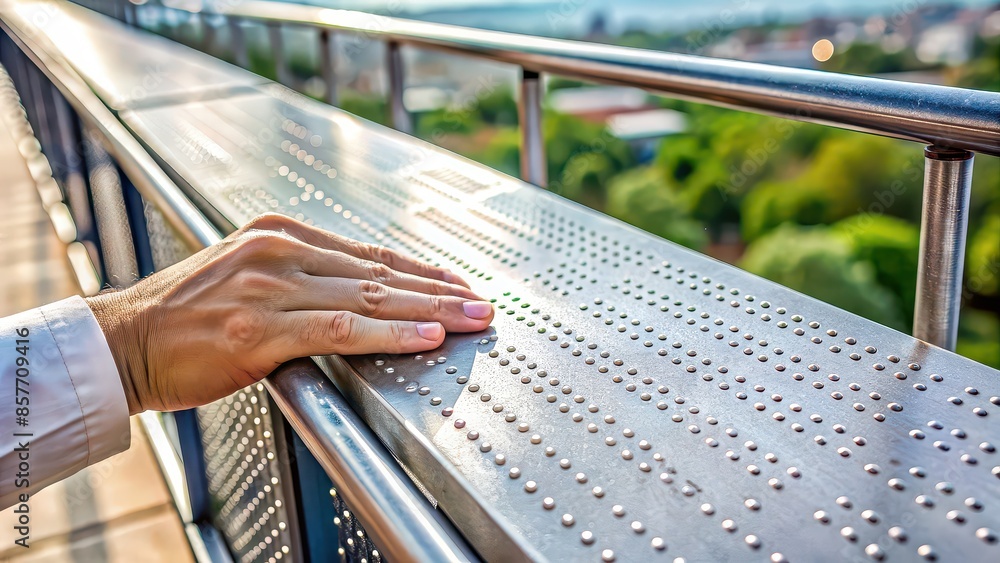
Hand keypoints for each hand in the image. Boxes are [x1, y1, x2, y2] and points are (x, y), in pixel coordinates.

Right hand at [85, 213, 493, 413]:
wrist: (122, 343)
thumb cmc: (185, 319)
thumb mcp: (247, 278)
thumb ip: (300, 281)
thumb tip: (358, 299)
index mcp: (280, 235)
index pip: (369, 254)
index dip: (420, 272)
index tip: (457, 285)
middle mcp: (280, 250)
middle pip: (380, 272)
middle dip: (438, 289)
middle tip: (482, 303)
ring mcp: (270, 286)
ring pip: (369, 297)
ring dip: (430, 309)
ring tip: (472, 318)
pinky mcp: (259, 328)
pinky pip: (340, 329)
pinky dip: (389, 334)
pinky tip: (426, 336)